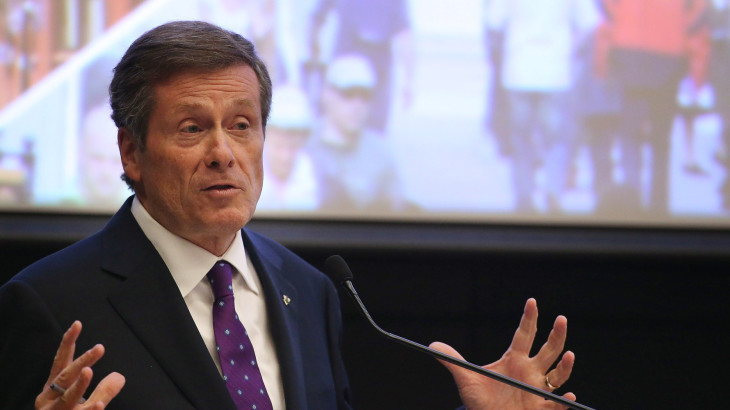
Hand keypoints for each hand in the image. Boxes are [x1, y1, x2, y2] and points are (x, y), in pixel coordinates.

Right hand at [35, 321, 124, 408]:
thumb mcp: (87, 403)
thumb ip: (103, 390)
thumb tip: (120, 377)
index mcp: (53, 388)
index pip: (61, 361)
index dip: (69, 342)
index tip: (78, 324)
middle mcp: (49, 399)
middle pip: (65, 376)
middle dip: (81, 362)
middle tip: (100, 348)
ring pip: (66, 398)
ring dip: (79, 385)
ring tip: (90, 371)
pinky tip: (99, 405)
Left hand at [430, 298, 575, 409]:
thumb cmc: (480, 400)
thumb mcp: (465, 379)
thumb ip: (452, 360)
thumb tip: (433, 345)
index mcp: (514, 359)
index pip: (524, 334)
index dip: (529, 318)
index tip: (532, 302)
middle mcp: (530, 371)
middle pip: (548, 349)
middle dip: (556, 334)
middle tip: (561, 319)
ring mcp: (538, 389)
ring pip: (558, 374)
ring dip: (565, 365)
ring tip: (569, 355)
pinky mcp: (541, 408)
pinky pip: (556, 403)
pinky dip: (564, 399)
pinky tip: (568, 394)